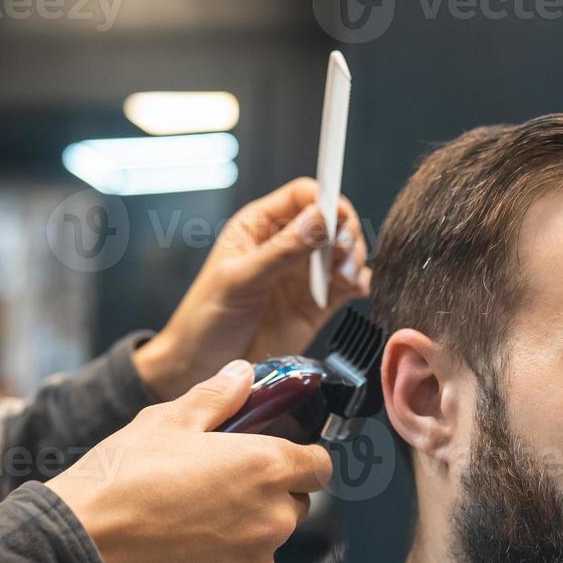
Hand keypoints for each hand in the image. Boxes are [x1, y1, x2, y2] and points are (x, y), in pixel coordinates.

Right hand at [46, 360, 332, 562]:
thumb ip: (217, 396)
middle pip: (297, 502)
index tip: (279, 452)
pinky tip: (184, 543)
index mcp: (266, 467)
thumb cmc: (121, 480)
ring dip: (247, 526)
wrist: (78, 546)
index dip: (302, 456)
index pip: (320, 465)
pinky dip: (224, 559)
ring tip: (195, 512)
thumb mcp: (167, 420)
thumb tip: (243, 375)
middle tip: (222, 479)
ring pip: (268, 538)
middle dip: (271, 491)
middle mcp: (272, 518)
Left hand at [133, 177, 370, 401]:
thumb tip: (320, 218)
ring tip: (347, 276)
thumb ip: (282, 250)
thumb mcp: (240, 279)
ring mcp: (304, 273)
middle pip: (331, 220)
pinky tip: (356, 288)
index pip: (302, 195)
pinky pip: (349, 284)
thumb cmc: (206, 318)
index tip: (339, 218)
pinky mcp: (318, 302)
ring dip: (354, 258)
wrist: (203, 367)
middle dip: (345, 232)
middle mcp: (286, 244)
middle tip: (344, 252)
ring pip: (344, 250)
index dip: (325, 200)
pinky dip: (360, 283)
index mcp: (260, 226)